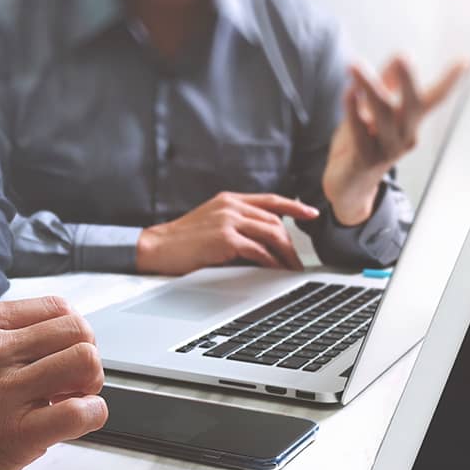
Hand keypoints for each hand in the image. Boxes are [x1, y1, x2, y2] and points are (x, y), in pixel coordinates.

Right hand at [0, 297, 107, 469]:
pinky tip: (79, 419)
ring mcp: (5, 392)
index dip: (73, 329)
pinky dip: (92, 414)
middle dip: (87, 353)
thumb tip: (61, 335)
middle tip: (76, 376)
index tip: (66, 349)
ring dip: (91, 382)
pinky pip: (80, 411)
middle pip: (78, 330)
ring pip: (85, 361)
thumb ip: (8, 334)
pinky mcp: (17, 433)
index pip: (57, 307)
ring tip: (75, 396)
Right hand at [136, 192, 319, 274]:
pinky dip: (270, 261)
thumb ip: (235, 222)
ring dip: (284, 254)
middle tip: (296, 261)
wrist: (158, 247)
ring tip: (289, 269)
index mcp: (229, 199)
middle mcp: (231, 206)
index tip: (312, 214)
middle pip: (275, 220)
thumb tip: (262, 239)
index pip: (270, 200)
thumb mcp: (211, 221)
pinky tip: (273, 270)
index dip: (294, 207)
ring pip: (271, 233)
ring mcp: (228, 220)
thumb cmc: (182, 240)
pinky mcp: (225, 238)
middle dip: (290, 242)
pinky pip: (258, 249)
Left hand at [323, 56, 466, 224]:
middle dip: (408, 80)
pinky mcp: (365, 160)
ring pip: (382, 115)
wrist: (347, 188)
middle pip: (411, 106)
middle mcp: (404, 137)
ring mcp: (386, 150)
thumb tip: (398, 56)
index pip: (433, 100)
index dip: (449, 82)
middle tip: (403, 56)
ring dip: (369, 87)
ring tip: (355, 66)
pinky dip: (353, 111)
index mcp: (410, 124)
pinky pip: (360, 133)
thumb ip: (384, 86)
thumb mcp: (373, 113)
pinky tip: (348, 92)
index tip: (465, 61)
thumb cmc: (361, 145)